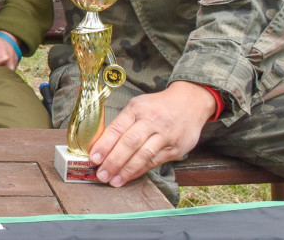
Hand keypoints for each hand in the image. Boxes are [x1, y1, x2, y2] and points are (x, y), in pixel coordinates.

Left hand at [89, 81, 215, 186]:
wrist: (190, 102)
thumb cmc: (157, 107)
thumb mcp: (138, 106)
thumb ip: (122, 124)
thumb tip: (101, 145)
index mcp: (137, 109)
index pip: (117, 128)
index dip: (104, 144)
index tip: (93, 158)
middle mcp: (151, 121)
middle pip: (129, 143)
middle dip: (113, 161)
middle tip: (101, 174)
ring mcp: (165, 135)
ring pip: (143, 155)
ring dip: (126, 170)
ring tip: (114, 180)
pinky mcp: (175, 148)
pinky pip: (154, 161)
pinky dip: (140, 170)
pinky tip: (129, 177)